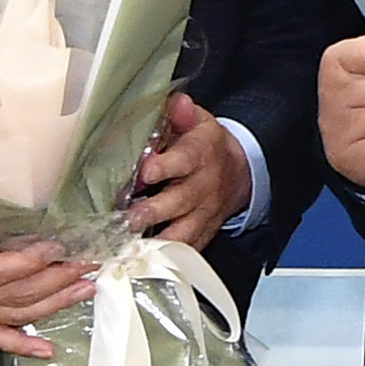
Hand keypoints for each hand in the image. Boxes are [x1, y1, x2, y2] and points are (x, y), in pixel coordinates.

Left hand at [123, 92, 249, 245]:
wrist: (236, 171)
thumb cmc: (204, 145)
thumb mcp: (198, 121)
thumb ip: (182, 113)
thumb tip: (176, 103)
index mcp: (201, 154)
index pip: (185, 159)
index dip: (166, 166)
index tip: (145, 172)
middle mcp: (203, 186)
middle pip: (180, 201)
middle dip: (153, 211)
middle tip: (127, 219)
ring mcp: (204, 214)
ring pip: (183, 233)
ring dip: (157, 241)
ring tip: (130, 247)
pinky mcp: (202, 234)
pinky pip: (187, 251)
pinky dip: (165, 259)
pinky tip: (140, 263)